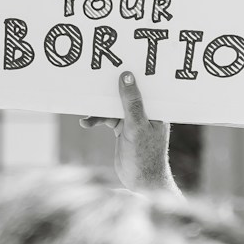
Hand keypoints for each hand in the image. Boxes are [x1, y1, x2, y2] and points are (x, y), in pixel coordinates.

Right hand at [80, 70, 175, 193]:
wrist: (141, 183)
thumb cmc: (146, 156)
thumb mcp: (136, 126)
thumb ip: (131, 102)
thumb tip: (126, 76)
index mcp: (156, 109)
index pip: (146, 85)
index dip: (134, 73)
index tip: (118, 60)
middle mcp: (146, 112)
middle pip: (127, 93)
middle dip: (110, 89)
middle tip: (94, 80)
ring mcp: (134, 121)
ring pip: (114, 106)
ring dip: (100, 109)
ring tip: (87, 115)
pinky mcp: (123, 130)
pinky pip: (107, 119)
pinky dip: (97, 120)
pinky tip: (86, 123)